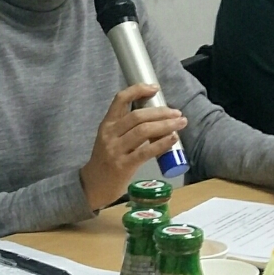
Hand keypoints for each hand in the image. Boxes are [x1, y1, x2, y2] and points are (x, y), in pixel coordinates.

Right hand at [80, 83, 186, 210]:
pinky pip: (146, 151)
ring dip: (165, 125)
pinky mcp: (123, 166)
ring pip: (143, 131)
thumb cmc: (106, 160)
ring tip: (180, 123)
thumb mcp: (110, 138)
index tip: (155, 88)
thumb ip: (126, 127)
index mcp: (107, 124)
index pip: (120, 99)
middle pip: (137, 116)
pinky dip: (162, 143)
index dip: (138, 90)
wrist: (92, 186)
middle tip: (177, 112)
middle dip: (160, 112)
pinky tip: (173, 138)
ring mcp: (115, 150)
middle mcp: (110, 134)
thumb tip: (156, 116)